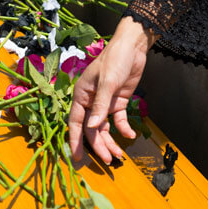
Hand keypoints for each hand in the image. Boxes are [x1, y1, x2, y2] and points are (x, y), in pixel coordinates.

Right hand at [68, 16, 156, 163]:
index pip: (75, 122)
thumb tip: (93, 127)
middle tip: (107, 161)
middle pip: (91, 129)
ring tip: (118, 155)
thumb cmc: (115, 59)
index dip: (76, 141)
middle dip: (98, 145)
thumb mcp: (108, 81)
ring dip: (110, 142)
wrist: (132, 47)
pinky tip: (130, 136)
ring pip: (104, 128)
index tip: (77, 158)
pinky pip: (118, 120)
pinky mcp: (117, 102)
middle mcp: (90, 101)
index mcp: (81, 95)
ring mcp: (104, 103)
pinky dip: (123, 129)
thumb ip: (101, 105)